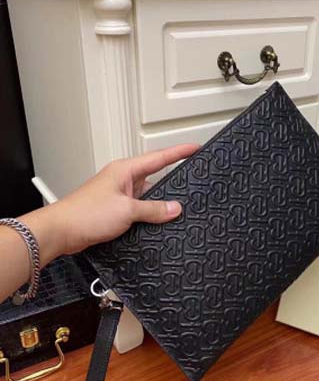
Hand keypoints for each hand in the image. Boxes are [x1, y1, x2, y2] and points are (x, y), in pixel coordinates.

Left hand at [48, 143, 198, 253]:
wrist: (61, 232)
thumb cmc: (85, 213)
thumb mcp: (126, 210)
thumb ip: (153, 209)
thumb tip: (174, 208)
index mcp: (125, 170)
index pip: (159, 157)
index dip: (179, 152)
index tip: (195, 148)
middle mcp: (123, 180)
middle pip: (156, 177)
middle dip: (172, 183)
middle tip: (192, 183)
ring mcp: (120, 196)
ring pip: (148, 197)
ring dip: (158, 205)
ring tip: (175, 211)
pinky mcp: (116, 211)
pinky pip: (139, 210)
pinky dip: (148, 216)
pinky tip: (156, 224)